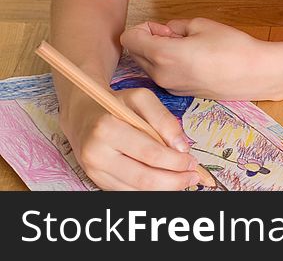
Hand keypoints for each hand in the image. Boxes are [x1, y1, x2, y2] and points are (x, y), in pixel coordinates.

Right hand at [59, 88, 202, 189]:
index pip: (150, 154)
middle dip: (173, 181)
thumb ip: (164, 120)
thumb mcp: (142, 98)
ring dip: (164, 189)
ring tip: (183, 181)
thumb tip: (181, 148)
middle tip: (192, 176)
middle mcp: (96, 154)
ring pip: (135, 191)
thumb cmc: (117, 104)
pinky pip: (127, 192)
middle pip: (143, 178)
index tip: (193, 161)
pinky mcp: (96, 180)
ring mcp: (94, 171)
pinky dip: (149, 191)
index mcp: (107, 129)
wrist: (83, 115)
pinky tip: (165, 183)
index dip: (175, 162)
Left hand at [120, 18, 277, 99]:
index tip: (164, 28)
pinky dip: (169, 66)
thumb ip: (176, 26)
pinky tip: (194, 62)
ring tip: (187, 49)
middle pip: (136, 54)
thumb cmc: (233, 47)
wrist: (256, 74)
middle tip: (176, 36)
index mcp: (163, 55)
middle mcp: (161, 75)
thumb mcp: (202, 25)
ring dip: (158, 54)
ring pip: (148, 66)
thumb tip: (165, 32)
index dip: (143, 28)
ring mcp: (170, 88)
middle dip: (149, 41)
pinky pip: (163, 77)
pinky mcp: (181, 95)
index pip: (128, 39)